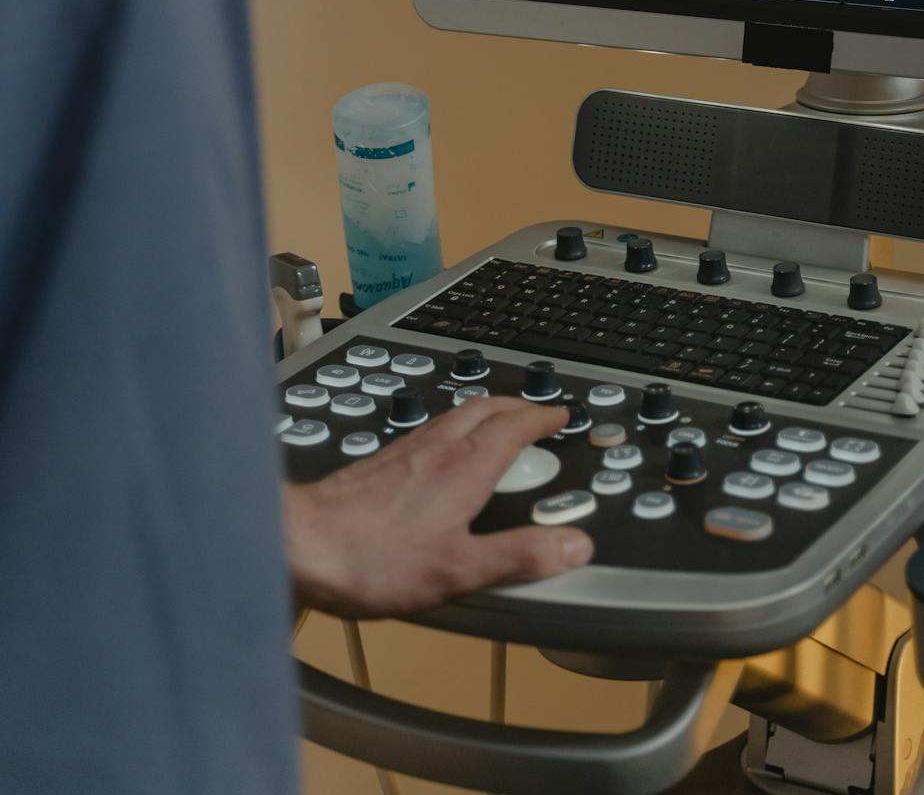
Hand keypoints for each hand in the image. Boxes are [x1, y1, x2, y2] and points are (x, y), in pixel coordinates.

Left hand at [285, 395, 592, 617]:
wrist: (301, 544)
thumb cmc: (374, 560)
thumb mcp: (460, 569)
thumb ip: (519, 555)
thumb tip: (572, 545)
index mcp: (464, 468)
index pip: (514, 426)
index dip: (542, 417)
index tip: (560, 414)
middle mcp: (436, 448)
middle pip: (485, 408)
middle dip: (515, 405)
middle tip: (534, 412)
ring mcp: (406, 451)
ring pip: (455, 415)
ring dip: (484, 412)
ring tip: (495, 423)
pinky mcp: (381, 462)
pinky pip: (429, 430)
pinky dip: (452, 428)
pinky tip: (441, 449)